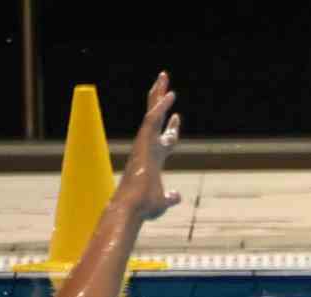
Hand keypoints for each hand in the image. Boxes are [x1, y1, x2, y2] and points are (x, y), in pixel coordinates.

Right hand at [116, 72, 182, 220]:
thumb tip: (177, 196)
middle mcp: (148, 147)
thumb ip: (170, 197)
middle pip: (156, 119)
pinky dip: (160, 107)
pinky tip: (170, 96)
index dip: (171, 128)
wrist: (133, 207)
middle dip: (161, 101)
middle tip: (167, 85)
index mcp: (154, 158)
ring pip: (152, 112)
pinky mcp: (143, 143)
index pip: (164, 138)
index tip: (177, 117)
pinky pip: (152, 119)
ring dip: (158, 94)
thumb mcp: (162, 201)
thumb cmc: (144, 207)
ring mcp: (145, 143)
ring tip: (164, 76)